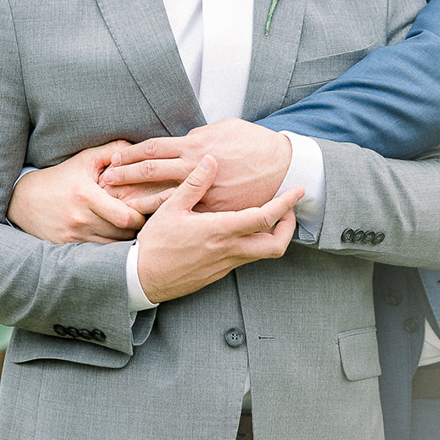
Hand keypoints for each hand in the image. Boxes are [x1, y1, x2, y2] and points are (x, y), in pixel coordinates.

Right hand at [8, 143, 151, 243]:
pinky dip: (108, 247)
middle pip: (121, 234)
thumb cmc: (61, 177)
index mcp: (86, 196)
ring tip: (132, 230)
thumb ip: (112, 150)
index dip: (140, 217)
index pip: (125, 217)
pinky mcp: (66, 247)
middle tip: (145, 222)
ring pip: (111, 246)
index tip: (146, 210)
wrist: (24, 200)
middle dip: (136, 229)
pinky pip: (96, 252)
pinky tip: (113, 238)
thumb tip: (137, 148)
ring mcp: (73, 235)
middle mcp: (79, 218)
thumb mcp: (84, 159)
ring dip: (124, 240)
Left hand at [103, 120, 291, 213]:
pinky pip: (184, 217)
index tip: (113, 159)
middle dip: (125, 176)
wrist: (283, 166)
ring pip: (161, 198)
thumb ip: (200, 136)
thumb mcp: (225, 129)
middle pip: (150, 172)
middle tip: (105, 181)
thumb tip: (185, 140)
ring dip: (137, 200)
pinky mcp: (215, 212)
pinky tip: (149, 225)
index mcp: (195, 146)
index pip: (152, 148)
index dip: (130, 154)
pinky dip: (165, 220)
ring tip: (116, 204)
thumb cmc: (255, 144)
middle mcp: (195, 168)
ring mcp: (204, 192)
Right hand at [135, 156, 301, 301]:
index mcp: (220, 230)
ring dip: (272, 235)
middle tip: (288, 210)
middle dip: (289, 228)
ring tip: (268, 216)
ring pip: (263, 253)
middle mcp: (230, 250)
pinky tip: (244, 230)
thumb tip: (211, 160)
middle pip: (276, 245)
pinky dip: (254, 242)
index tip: (297, 191)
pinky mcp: (220, 272)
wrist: (143, 279)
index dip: (286, 203)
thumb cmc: (155, 243)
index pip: (264, 217)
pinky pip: (246, 257)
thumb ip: (194, 184)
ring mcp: (226, 264)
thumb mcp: (171, 208)